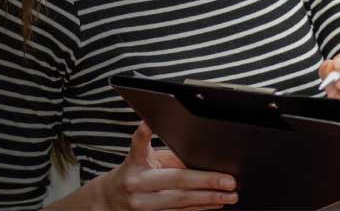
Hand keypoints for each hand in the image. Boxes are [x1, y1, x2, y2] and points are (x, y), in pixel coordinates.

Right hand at [83, 124, 237, 210]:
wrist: (110, 199)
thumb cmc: (134, 173)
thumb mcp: (144, 159)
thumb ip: (168, 158)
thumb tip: (200, 161)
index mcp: (134, 164)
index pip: (143, 149)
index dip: (147, 136)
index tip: (168, 137)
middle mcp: (136, 185)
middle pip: (175, 183)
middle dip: (206, 182)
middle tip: (228, 182)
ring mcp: (142, 206)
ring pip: (180, 203)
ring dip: (208, 199)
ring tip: (228, 196)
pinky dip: (200, 209)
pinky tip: (214, 204)